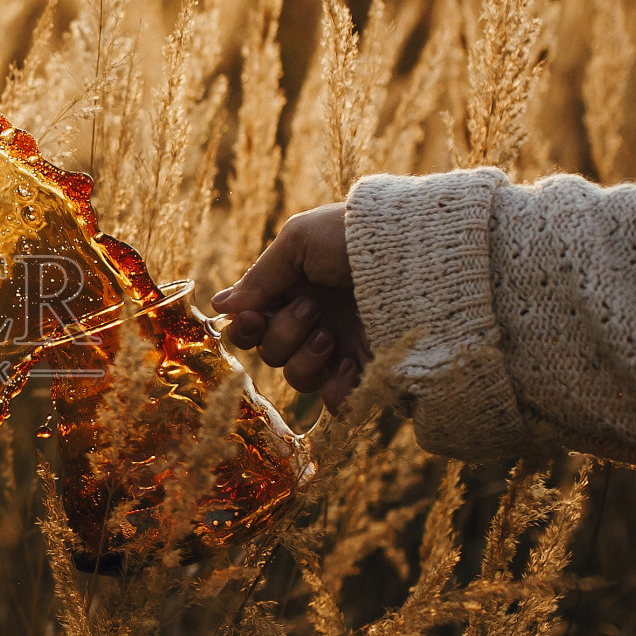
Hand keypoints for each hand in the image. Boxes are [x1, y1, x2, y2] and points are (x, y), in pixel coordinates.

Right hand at [211, 202, 368, 410]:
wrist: (416, 250)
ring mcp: (341, 346)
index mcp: (292, 291)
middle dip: (283, 334)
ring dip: (305, 360)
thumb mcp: (300, 241)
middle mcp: (313, 321)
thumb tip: (220, 307)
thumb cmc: (354, 235)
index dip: (247, 328)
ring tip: (331, 335)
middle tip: (313, 308)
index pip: (252, 325)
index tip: (256, 315)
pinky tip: (347, 366)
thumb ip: (260, 277)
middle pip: (270, 353)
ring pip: (297, 379)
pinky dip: (335, 392)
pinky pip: (337, 401)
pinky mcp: (369, 368)